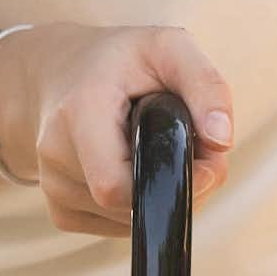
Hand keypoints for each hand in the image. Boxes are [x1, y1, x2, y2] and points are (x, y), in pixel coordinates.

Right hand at [0, 22, 235, 235]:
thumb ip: (205, 86)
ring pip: (129, 221)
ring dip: (161, 195)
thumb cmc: (121, 60)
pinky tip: (136, 168)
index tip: (207, 163)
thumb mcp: (168, 47)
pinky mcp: (61, 211)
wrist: (62, 73)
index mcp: (79, 111)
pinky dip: (140, 206)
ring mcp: (54, 188)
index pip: (114, 185)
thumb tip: (222, 142)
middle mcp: (56, 154)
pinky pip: (116, 228)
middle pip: (131, 206)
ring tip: (159, 151)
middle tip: (192, 149)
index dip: (170, 185)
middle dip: (176, 186)